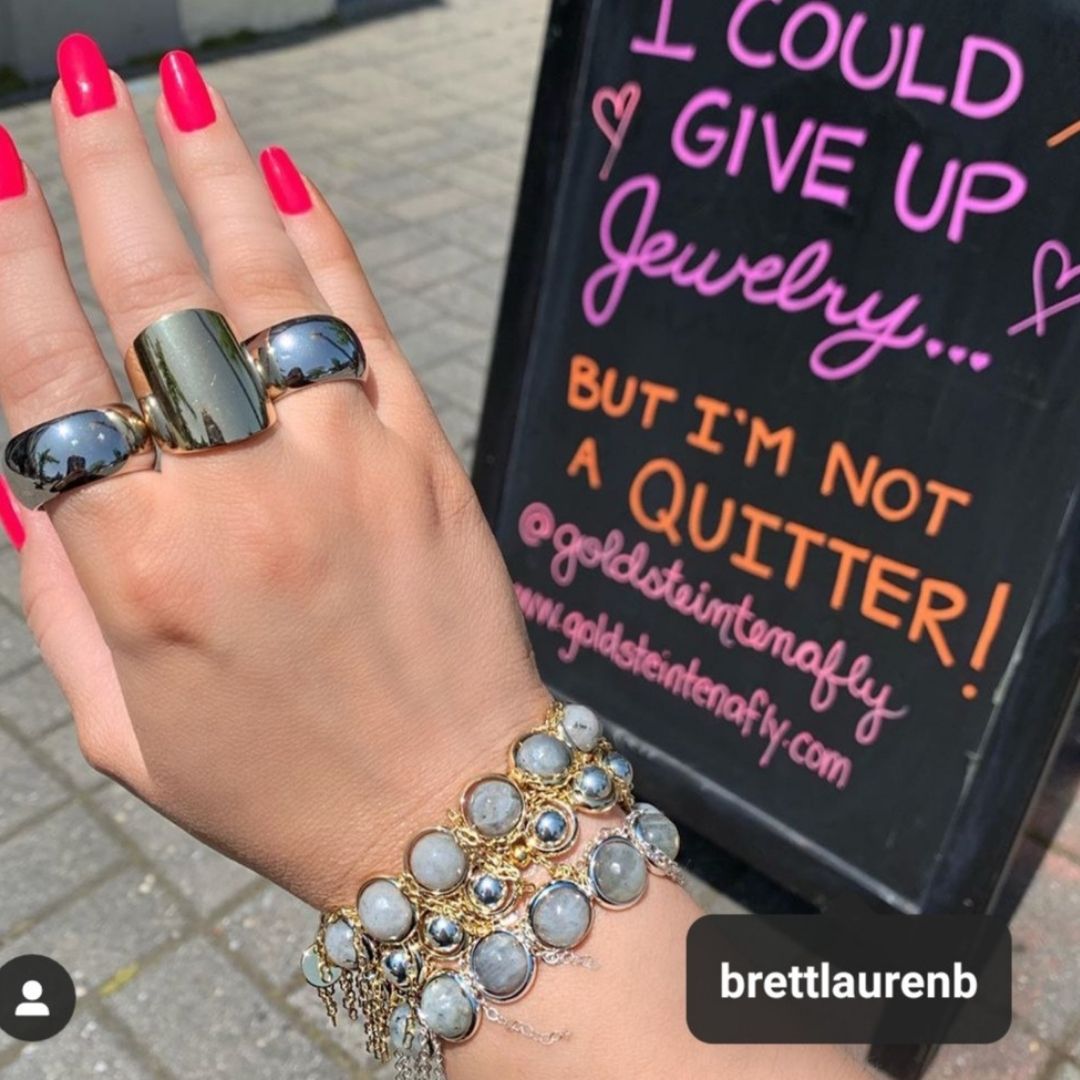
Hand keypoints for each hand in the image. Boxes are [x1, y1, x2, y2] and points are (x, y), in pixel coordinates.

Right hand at [3, 36, 546, 908]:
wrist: (446, 806)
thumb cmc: (276, 786)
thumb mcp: (122, 728)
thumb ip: (59, 593)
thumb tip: (18, 467)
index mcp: (144, 569)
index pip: (47, 373)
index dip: (8, 255)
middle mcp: (244, 497)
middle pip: (152, 299)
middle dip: (104, 170)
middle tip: (74, 74)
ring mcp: (351, 466)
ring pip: (268, 286)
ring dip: (215, 172)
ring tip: (175, 85)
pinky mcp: (429, 462)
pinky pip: (369, 328)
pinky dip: (325, 246)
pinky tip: (288, 179)